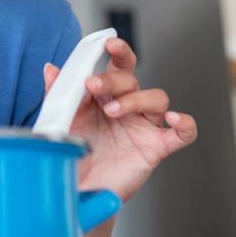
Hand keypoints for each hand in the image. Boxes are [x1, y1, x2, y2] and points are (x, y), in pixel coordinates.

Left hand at [44, 38, 197, 201]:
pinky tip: (174, 119)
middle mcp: (127, 106)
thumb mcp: (61, 122)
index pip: (116, 66)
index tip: (108, 44)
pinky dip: (184, 123)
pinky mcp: (156, 148)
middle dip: (113, 78)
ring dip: (136, 99)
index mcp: (105, 96)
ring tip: (113, 111)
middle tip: (92, 85)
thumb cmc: (73, 155)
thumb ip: (58, 95)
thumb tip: (50, 69)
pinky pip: (181, 133)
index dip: (117, 51)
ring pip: (157, 98)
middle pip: (132, 79)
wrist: (78, 192)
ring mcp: (143, 126)